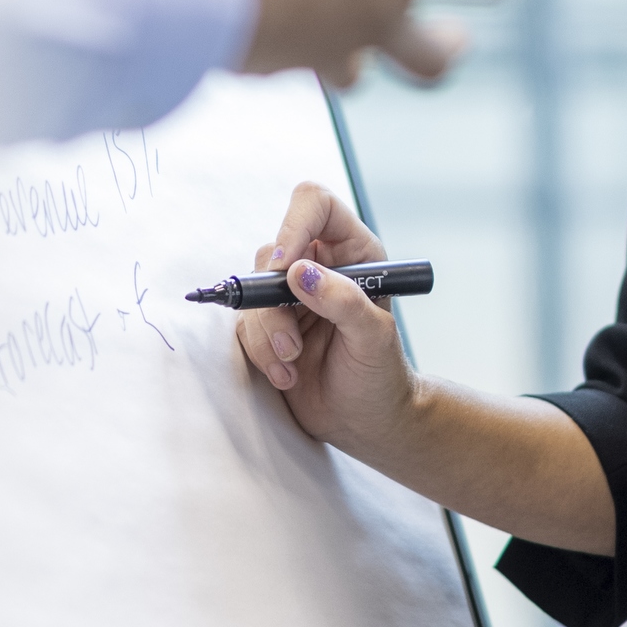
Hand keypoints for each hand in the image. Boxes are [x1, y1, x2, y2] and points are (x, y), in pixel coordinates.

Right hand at [231, 180, 422, 457]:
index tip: (285, 268)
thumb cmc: (381, 375)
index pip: (315, 205)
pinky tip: (288, 376)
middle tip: (292, 341)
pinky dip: (261, 354)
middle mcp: (319, 266)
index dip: (293, 225)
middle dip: (274, 303)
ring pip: (253, 293)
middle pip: (273, 253)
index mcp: (353, 252)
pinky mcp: (269, 326)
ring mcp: (290, 297)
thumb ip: (344, 301)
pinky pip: (245, 326)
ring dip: (268, 334)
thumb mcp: (374, 338)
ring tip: (294, 364)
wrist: (366, 421)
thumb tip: (299, 272)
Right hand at [237, 0, 543, 86]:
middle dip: (446, 47)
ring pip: (359, 72)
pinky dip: (300, 49)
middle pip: (430, 59)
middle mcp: (373, 21)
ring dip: (369, 57)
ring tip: (363, 45)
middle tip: (456, 37)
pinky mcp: (273, 64)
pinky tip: (283, 31)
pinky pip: (297, 65)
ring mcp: (323, 51)